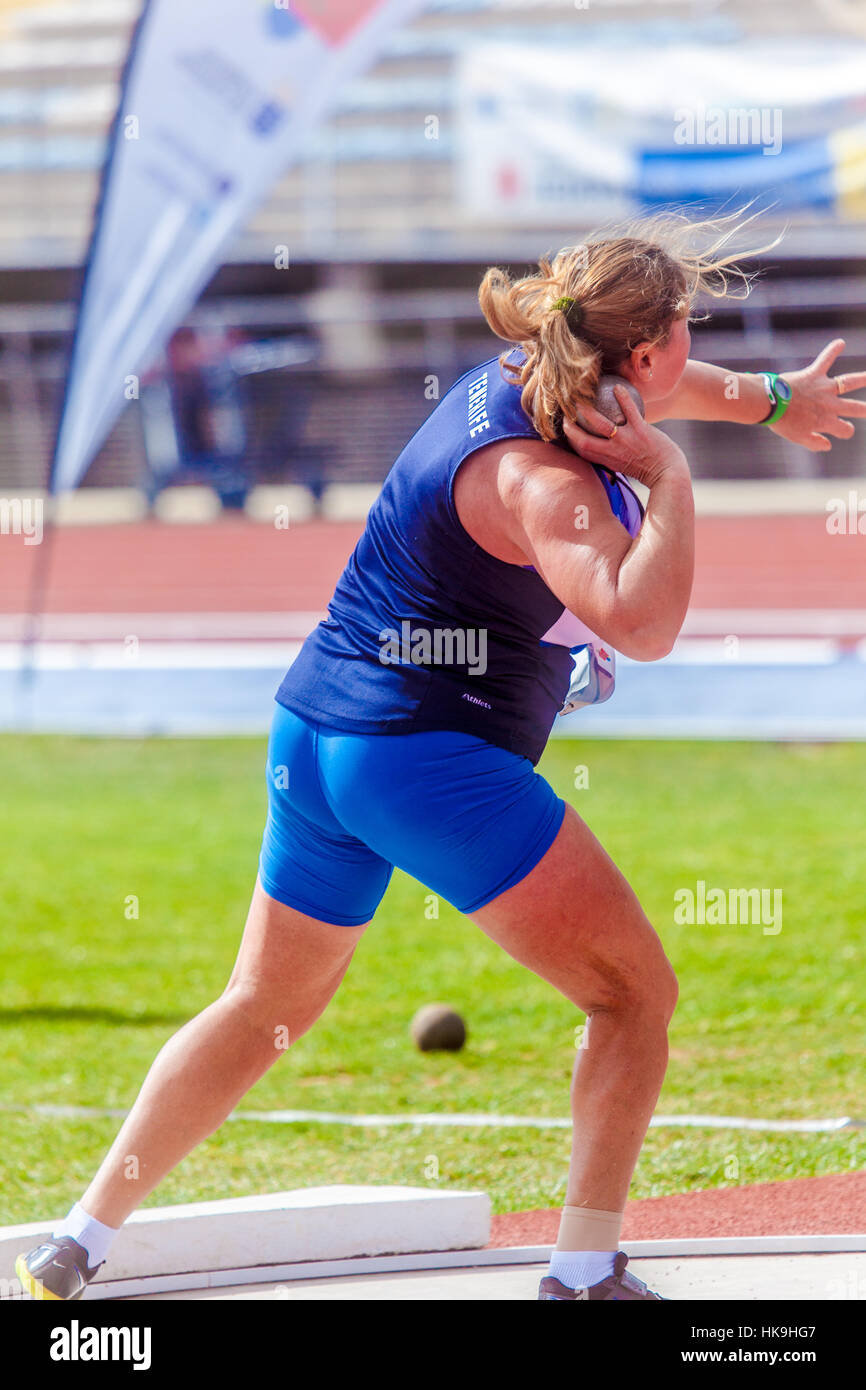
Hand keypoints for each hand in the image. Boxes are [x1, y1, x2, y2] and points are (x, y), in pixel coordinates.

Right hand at [562, 385, 688, 488]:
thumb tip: (600, 447)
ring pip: (601, 424)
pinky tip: (617, 386)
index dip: (570, 438)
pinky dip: (622, 397)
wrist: (667, 472)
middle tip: (566, 412)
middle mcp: (613, 452)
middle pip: (583, 440)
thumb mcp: (622, 466)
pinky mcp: (640, 430)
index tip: (566, 426)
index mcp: (607, 460)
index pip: (582, 450)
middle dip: (570, 426)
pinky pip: (629, 410)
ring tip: (583, 398)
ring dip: (588, 410)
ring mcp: (626, 441)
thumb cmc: (646, 468)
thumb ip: (610, 457)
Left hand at [770, 339, 865, 451]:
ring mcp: (823, 389)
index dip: (845, 431)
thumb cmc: (782, 422)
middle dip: (864, 409)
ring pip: (849, 382)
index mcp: (825, 421)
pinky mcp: (814, 374)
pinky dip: (833, 350)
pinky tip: (840, 342)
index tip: (841, 430)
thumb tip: (829, 446)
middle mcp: (829, 405)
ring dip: (862, 378)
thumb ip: (814, 443)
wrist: (771, 403)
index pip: (845, 429)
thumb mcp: (798, 437)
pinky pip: (825, 360)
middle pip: (854, 407)